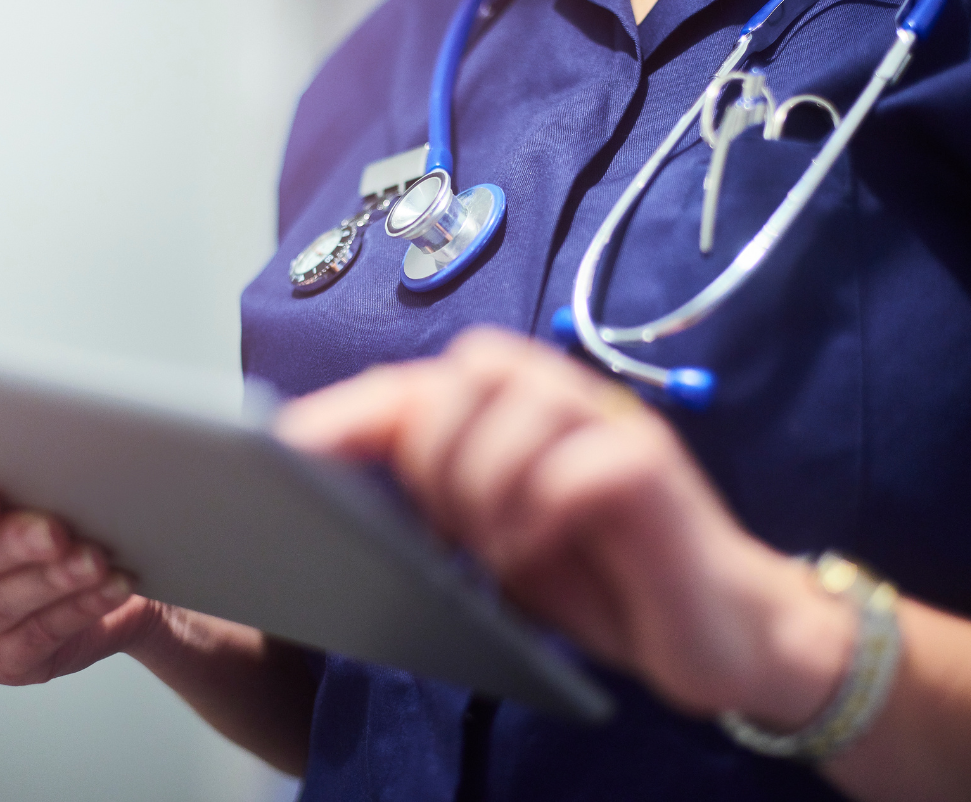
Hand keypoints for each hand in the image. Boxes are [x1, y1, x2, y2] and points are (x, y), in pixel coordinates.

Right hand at [0, 477, 162, 684]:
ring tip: (93, 561)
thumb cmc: (49, 513)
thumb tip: (48, 461)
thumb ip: (17, 475)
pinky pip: (37, 636)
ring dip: (51, 582)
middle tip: (55, 532)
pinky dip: (79, 609)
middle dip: (11, 546)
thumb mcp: (25, 488)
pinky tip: (109, 588)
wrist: (99, 573)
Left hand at [275, 327, 854, 728]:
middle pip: (463, 371)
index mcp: (517, 409)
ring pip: (512, 400)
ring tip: (493, 546)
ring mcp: (612, 424)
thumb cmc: (597, 577)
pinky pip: (578, 463)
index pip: (416, 386)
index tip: (283, 449)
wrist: (716, 628)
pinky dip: (538, 513)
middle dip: (433, 451)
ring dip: (482, 482)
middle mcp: (562, 398)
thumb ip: (441, 497)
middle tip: (450, 526)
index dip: (347, 412)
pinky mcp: (654, 469)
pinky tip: (532, 554)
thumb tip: (343, 491)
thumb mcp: (498, 536)